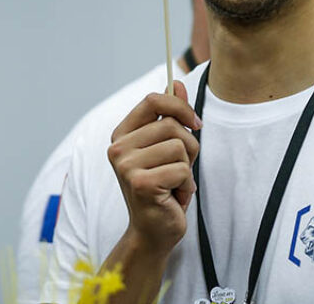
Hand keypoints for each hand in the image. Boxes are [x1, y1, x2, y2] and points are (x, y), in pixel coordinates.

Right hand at [107, 80, 201, 254]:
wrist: (153, 231)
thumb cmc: (162, 187)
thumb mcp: (167, 147)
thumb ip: (171, 116)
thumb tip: (175, 81)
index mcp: (122, 134)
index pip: (153, 100)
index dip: (180, 107)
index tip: (195, 124)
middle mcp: (118, 148)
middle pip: (172, 126)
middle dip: (189, 147)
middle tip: (180, 169)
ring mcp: (126, 166)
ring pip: (180, 147)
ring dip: (187, 168)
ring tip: (174, 184)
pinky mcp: (140, 183)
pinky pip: (181, 169)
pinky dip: (186, 185)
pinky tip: (173, 198)